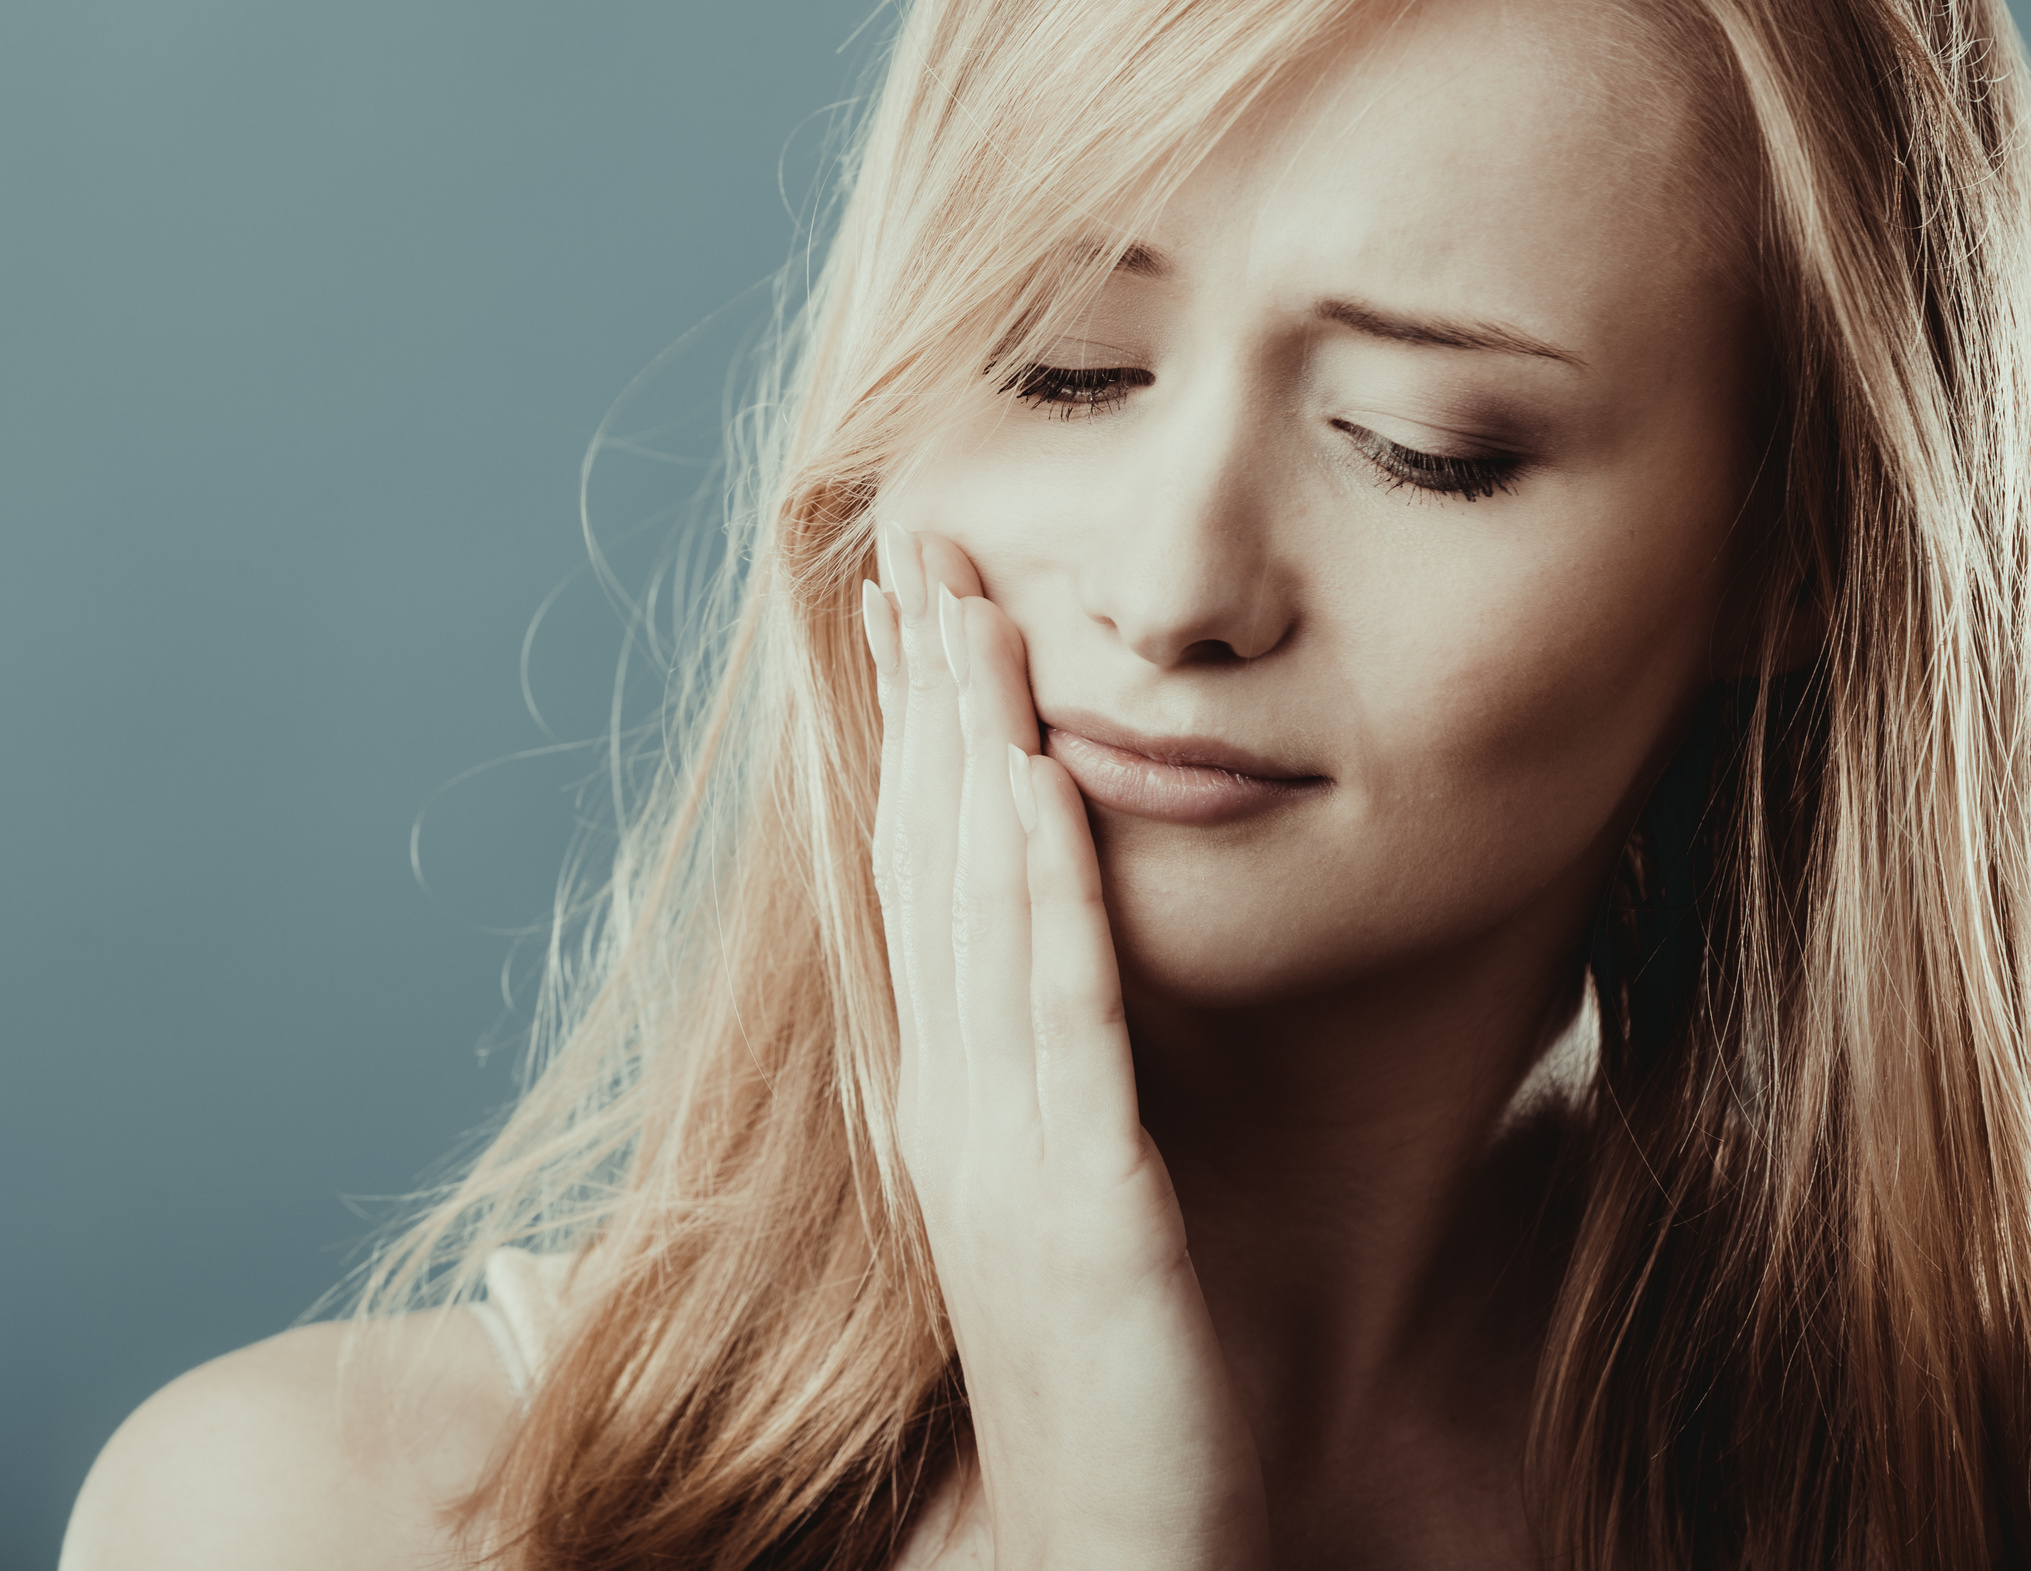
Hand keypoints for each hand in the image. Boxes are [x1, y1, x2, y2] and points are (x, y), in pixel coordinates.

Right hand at [865, 523, 1266, 1569]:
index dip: (913, 742)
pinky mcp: (1077, 1203)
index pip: (922, 884)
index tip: (914, 618)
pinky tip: (1043, 786)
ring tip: (969, 615)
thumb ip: (1060, 1077)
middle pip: (931, 864)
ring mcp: (1002, 1150)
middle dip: (927, 702)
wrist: (1113, 1540)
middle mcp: (952, 1105)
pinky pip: (1059, 1014)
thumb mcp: (1073, 1196)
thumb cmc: (1117, 1372)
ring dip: (973, 754)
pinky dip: (1046, 889)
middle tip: (922, 554)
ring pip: (980, 911)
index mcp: (950, 1099)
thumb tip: (1068, 962)